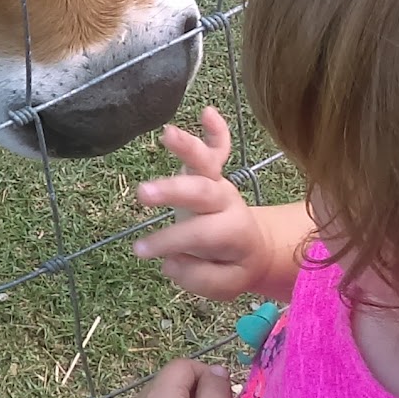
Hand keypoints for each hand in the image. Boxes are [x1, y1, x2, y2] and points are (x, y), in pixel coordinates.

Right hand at [132, 107, 270, 301]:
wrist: (257, 247)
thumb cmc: (234, 265)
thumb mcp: (226, 286)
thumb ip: (201, 278)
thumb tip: (172, 262)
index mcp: (232, 232)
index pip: (200, 234)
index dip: (170, 241)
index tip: (141, 251)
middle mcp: (226, 203)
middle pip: (202, 192)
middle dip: (172, 191)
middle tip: (143, 193)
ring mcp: (220, 184)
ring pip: (207, 164)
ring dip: (188, 147)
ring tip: (167, 133)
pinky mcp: (215, 174)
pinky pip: (219, 150)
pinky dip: (217, 130)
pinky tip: (207, 112)